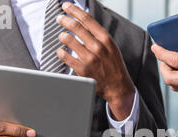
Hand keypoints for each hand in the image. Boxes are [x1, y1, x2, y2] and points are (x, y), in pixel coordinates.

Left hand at [56, 2, 134, 120]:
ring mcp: (89, 58)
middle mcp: (97, 47)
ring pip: (68, 39)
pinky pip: (64, 55)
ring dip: (62, 36)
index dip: (74, 10)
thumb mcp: (111, 47)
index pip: (87, 19)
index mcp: (106, 39)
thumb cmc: (114, 67)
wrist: (117, 87)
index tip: (66, 6)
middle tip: (59, 18)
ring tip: (62, 37)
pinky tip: (62, 51)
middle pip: (75, 27)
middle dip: (64, 20)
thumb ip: (98, 36)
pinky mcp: (82, 69)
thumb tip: (83, 23)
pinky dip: (60, 51)